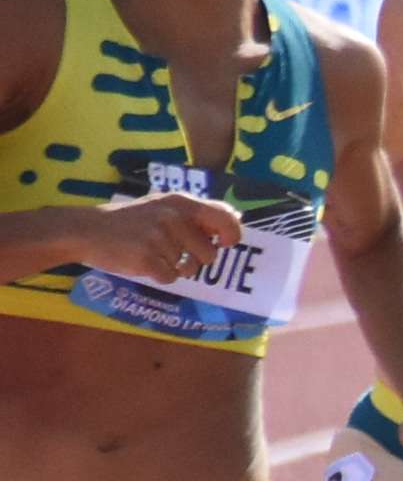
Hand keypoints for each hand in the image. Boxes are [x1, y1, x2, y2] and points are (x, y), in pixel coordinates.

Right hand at [83, 190, 247, 281]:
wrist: (88, 230)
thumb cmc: (131, 220)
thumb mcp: (163, 206)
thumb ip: (196, 213)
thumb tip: (236, 219)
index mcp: (181, 202)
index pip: (224, 218)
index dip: (231, 235)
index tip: (225, 244)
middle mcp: (173, 218)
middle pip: (209, 254)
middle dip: (196, 259)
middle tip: (172, 251)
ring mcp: (159, 238)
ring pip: (189, 268)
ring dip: (175, 267)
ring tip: (154, 253)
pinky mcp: (147, 259)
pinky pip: (170, 278)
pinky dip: (160, 276)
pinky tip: (143, 262)